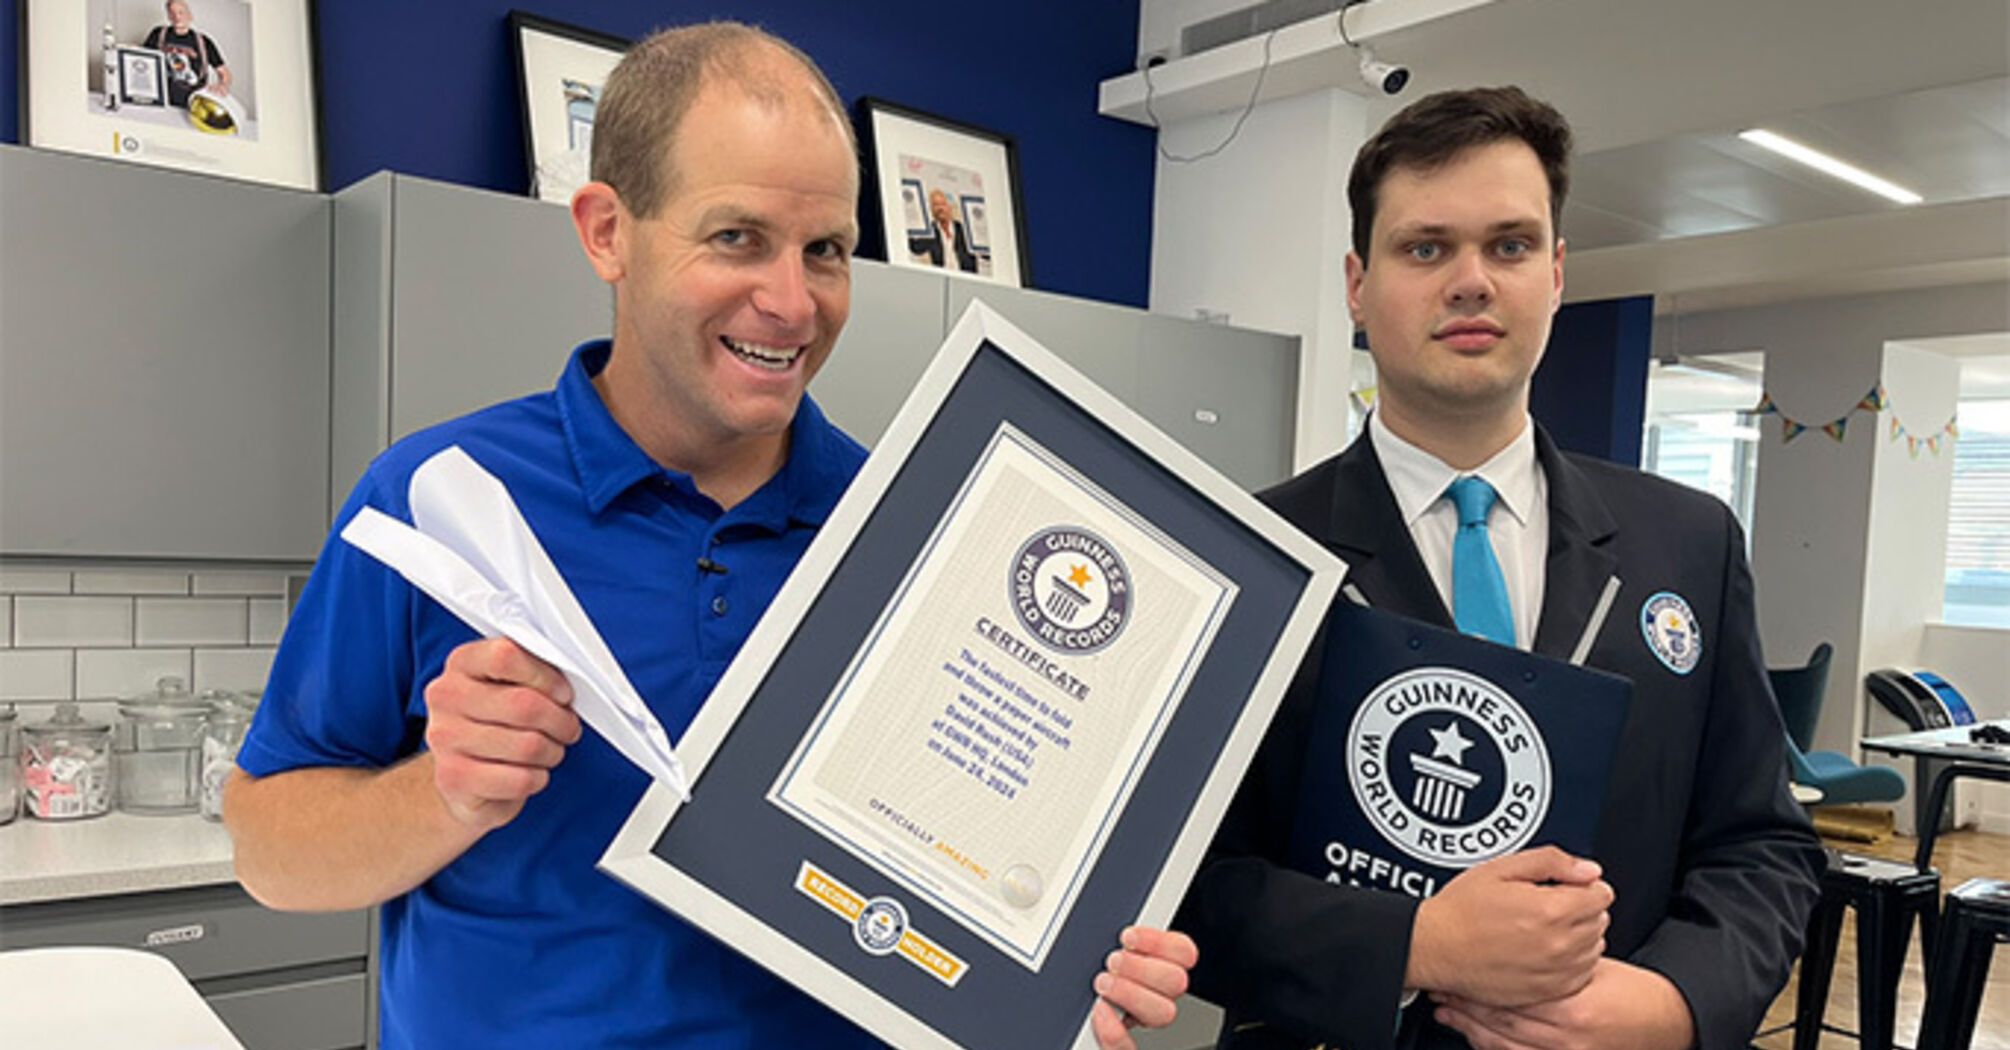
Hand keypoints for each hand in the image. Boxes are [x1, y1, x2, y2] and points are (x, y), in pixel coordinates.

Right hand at [423, 638, 580, 829]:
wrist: (462, 776)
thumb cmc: (496, 723)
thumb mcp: (508, 687)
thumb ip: (533, 673)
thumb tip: (572, 677)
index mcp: (462, 663)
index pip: (506, 657)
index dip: (546, 677)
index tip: (563, 694)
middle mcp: (446, 697)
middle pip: (524, 705)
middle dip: (560, 721)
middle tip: (568, 728)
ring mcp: (444, 738)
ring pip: (529, 746)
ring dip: (552, 752)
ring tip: (549, 751)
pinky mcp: (453, 778)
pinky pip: (520, 780)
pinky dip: (537, 778)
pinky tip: (530, 773)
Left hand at [1090, 926, 1197, 1049]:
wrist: (1064, 1024)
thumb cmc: (1087, 979)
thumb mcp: (1101, 952)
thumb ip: (1116, 944)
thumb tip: (1119, 934)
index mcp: (1158, 968)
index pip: (1183, 952)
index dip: (1159, 942)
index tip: (1128, 936)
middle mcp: (1158, 995)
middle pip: (1176, 981)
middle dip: (1141, 967)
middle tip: (1112, 961)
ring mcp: (1144, 1021)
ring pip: (1164, 1013)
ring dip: (1132, 994)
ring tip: (1103, 984)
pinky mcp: (1125, 1047)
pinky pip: (1128, 1048)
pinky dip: (1114, 1033)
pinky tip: (1099, 1013)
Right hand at [1407, 846, 1611, 1005]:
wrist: (1434, 947)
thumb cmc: (1460, 910)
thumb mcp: (1501, 868)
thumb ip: (1552, 862)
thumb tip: (1588, 870)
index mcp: (1551, 910)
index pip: (1602, 894)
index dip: (1583, 885)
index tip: (1566, 886)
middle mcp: (1558, 944)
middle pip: (1600, 921)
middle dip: (1581, 909)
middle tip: (1548, 905)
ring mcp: (1553, 972)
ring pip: (1593, 949)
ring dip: (1578, 936)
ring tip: (1544, 928)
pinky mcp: (1546, 992)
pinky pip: (1580, 975)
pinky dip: (1570, 962)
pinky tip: (1544, 951)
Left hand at [1432, 958, 1695, 1049]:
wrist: (1664, 1022)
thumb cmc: (1632, 993)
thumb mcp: (1594, 968)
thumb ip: (1557, 962)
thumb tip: (1517, 949)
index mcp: (1574, 1007)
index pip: (1513, 996)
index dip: (1479, 985)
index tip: (1457, 973)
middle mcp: (1567, 1038)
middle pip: (1503, 1022)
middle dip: (1467, 1007)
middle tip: (1443, 992)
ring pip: (1505, 1046)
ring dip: (1471, 1029)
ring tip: (1448, 1014)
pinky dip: (1493, 1047)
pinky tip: (1475, 1036)